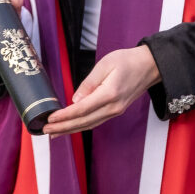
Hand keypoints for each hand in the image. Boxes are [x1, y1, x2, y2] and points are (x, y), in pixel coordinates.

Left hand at [41, 46, 159, 135]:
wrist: (149, 66)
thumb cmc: (127, 60)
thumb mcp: (105, 64)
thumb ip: (89, 83)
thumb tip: (74, 100)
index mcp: (109, 94)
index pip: (82, 110)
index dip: (64, 116)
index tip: (49, 119)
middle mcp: (113, 107)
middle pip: (84, 122)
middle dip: (63, 127)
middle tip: (45, 130)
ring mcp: (115, 111)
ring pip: (89, 125)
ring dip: (70, 130)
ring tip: (53, 133)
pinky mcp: (115, 111)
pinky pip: (95, 122)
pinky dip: (80, 126)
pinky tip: (71, 127)